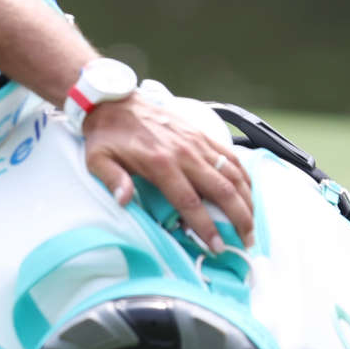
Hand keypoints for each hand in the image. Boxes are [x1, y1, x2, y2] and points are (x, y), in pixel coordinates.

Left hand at [82, 97, 254, 252]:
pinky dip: (244, 177)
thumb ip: (113, 180)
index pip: (190, 201)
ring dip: (247, 201)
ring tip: (252, 224)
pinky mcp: (202, 134)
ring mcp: (197, 142)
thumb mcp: (98, 159)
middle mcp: (185, 153)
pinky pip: (231, 157)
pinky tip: (248, 194)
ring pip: (233, 174)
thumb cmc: (106, 135)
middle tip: (246, 242)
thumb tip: (123, 201)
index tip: (217, 247)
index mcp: (160, 163)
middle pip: (223, 190)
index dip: (206, 226)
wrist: (114, 101)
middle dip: (239, 219)